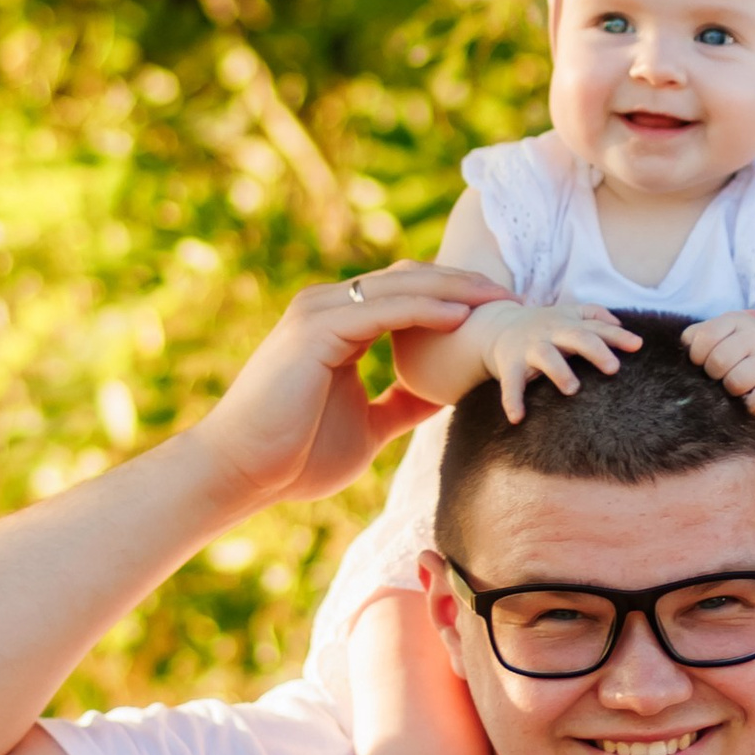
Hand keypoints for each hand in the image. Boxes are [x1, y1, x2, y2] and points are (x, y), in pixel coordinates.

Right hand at [196, 266, 507, 511]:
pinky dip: (425, 309)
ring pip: (400, 287)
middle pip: (409, 279)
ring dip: (454, 290)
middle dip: (465, 284)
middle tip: (514, 297)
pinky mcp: (314, 329)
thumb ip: (402, 404)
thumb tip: (444, 396)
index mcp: (337, 326)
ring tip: (500, 300)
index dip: (456, 298)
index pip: (406, 295)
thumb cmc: (294, 457)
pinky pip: (382, 310)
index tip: (501, 313)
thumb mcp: (368, 426)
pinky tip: (461, 316)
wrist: (240, 474)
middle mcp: (326, 308)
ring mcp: (317, 313)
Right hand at [475, 297, 642, 420]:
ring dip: (559, 371)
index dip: (617, 336)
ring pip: (546, 356)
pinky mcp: (509, 365)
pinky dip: (512, 400)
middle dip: (595, 350)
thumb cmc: (545, 325)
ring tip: (572, 389)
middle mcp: (551, 333)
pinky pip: (511, 383)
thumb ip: (595, 315)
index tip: (638, 345)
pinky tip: (518, 418)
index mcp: (569, 322)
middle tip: (613, 368)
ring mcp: (530, 348)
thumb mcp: (568, 314)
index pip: (597, 327)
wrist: (497, 325)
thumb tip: (621, 324)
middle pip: (576, 337)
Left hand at [682, 306, 754, 420]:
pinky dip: (750, 405)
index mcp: (734, 320)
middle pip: (718, 361)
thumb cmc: (735, 348)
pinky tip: (749, 398)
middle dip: (713, 374)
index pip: (704, 337)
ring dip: (730, 390)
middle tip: (720, 375)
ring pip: (736, 382)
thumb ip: (694, 337)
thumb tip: (685, 351)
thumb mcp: (717, 333)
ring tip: (734, 385)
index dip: (697, 355)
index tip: (702, 361)